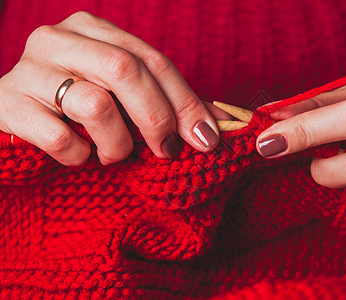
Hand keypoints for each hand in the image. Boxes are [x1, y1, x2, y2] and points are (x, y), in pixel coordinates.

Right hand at [0, 12, 220, 165]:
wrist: (14, 115)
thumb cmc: (78, 105)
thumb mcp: (123, 95)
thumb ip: (166, 102)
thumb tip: (219, 121)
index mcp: (93, 30)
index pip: (153, 60)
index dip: (185, 101)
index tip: (206, 138)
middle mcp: (59, 39)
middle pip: (126, 72)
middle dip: (157, 119)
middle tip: (166, 152)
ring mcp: (29, 69)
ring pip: (96, 105)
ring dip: (117, 144)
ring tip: (113, 155)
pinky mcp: (8, 104)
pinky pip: (60, 138)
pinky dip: (80, 156)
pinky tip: (80, 155)